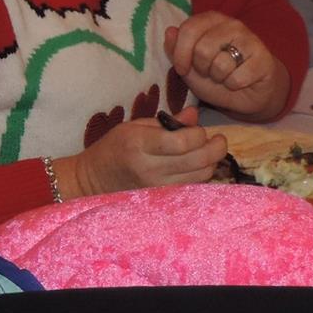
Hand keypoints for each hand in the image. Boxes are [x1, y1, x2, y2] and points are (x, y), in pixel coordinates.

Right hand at [59, 108, 226, 195]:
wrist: (94, 179)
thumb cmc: (114, 147)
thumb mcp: (134, 126)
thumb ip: (167, 121)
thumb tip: (195, 114)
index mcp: (140, 144)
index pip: (182, 142)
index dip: (200, 134)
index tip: (200, 129)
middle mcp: (149, 168)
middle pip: (198, 161)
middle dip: (216, 148)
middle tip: (218, 139)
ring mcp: (157, 186)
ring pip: (201, 175)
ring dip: (211, 162)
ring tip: (206, 151)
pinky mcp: (162, 198)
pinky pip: (193, 186)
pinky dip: (201, 174)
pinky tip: (197, 165)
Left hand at [163, 12, 287, 117]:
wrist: (248, 93)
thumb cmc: (216, 76)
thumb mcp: (188, 66)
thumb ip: (175, 49)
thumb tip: (170, 31)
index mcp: (211, 20)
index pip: (188, 29)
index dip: (180, 54)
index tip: (182, 68)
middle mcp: (232, 24)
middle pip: (202, 49)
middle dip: (202, 69)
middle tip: (210, 72)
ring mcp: (250, 39)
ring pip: (220, 64)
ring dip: (219, 78)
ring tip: (225, 75)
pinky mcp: (263, 58)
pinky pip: (237, 78)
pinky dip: (234, 85)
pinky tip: (240, 81)